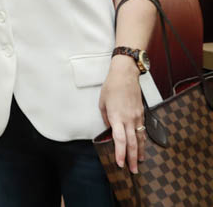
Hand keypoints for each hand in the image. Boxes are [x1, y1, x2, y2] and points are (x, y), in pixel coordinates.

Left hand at [99, 56, 145, 172]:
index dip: (120, 153)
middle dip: (132, 158)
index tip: (120, 163)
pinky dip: (143, 140)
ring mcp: (137, 117)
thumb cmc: (112, 87)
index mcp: (117, 117)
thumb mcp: (102, 103)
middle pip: (132, 143)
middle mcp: (129, 119)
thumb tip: (110, 130)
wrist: (126, 74)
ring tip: (139, 162)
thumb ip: (106, 119)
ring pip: (140, 138)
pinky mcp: (142, 114)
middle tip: (133, 170)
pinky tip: (142, 146)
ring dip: (140, 152)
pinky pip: (143, 130)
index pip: (119, 140)